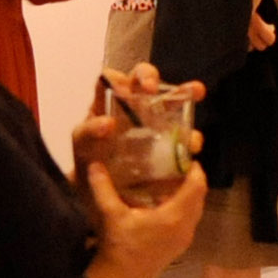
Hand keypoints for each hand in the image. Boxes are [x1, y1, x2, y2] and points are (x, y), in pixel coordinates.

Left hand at [67, 67, 194, 189]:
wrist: (100, 199)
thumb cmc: (88, 168)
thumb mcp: (82, 150)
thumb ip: (87, 134)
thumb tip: (107, 123)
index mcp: (106, 106)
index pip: (110, 81)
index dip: (117, 81)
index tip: (122, 91)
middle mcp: (130, 109)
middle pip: (142, 81)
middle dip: (149, 78)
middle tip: (151, 89)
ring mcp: (151, 125)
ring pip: (169, 102)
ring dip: (183, 93)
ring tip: (194, 92)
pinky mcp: (166, 147)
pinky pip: (181, 136)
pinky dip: (191, 136)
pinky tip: (193, 143)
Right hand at [74, 78, 206, 277]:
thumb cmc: (119, 247)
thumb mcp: (111, 215)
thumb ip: (103, 188)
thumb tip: (94, 164)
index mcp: (174, 216)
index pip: (197, 186)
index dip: (195, 169)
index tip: (185, 156)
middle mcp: (185, 227)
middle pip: (199, 196)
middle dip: (192, 179)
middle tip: (177, 164)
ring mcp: (184, 238)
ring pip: (196, 209)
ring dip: (188, 193)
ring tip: (171, 179)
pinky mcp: (179, 245)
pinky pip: (189, 219)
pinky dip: (183, 207)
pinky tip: (164, 201)